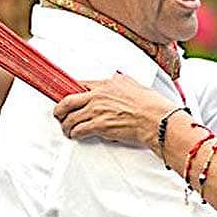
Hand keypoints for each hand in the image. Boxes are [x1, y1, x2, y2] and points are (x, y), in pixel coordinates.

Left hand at [53, 72, 172, 150]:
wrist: (157, 120)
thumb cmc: (151, 105)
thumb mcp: (135, 85)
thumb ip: (122, 83)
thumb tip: (118, 80)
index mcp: (106, 85)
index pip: (79, 85)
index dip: (69, 92)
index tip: (66, 97)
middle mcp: (98, 96)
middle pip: (67, 101)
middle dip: (59, 110)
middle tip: (59, 114)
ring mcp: (97, 111)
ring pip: (70, 118)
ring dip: (66, 126)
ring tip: (67, 129)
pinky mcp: (99, 126)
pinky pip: (79, 130)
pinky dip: (75, 134)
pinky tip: (76, 136)